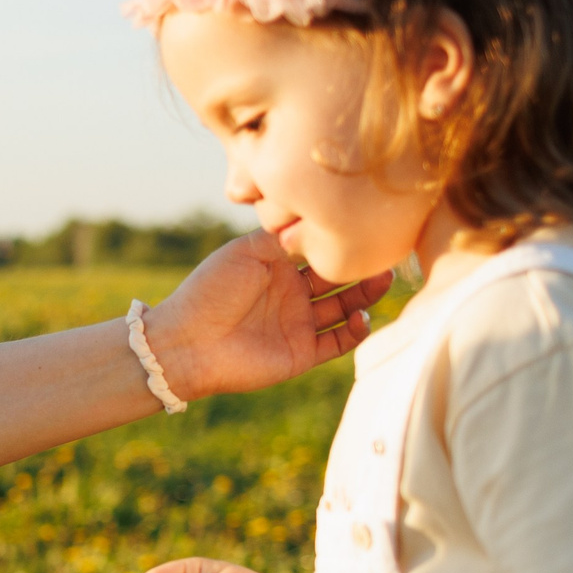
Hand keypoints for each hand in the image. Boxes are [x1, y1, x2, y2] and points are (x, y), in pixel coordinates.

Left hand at [142, 230, 389, 400]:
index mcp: (276, 266)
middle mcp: (291, 294)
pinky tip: (362, 316)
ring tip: (383, 279)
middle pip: (338, 278)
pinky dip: (355, 330)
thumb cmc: (210, 291)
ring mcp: (297, 323)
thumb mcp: (247, 251)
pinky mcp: (300, 353)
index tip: (367, 226)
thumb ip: (285, 235)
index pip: (319, 250)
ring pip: (344, 308)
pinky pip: (338, 342)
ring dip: (365, 295)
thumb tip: (321, 220)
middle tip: (385, 253)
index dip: (341, 241)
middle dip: (361, 267)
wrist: (186, 342)